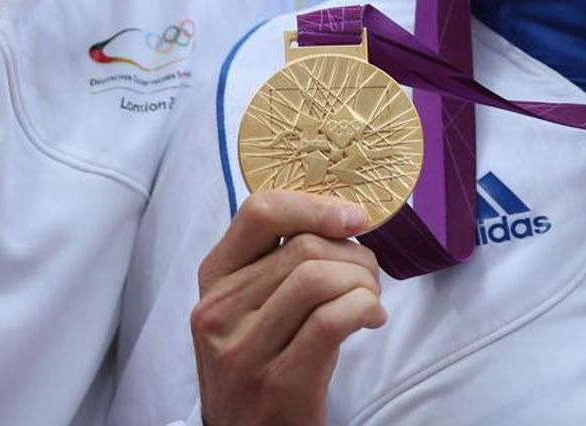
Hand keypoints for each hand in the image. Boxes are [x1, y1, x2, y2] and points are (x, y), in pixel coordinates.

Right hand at [192, 191, 385, 425]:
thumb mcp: (253, 306)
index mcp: (214, 279)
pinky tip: (371, 319)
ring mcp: (243, 348)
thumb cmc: (264, 362)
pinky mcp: (278, 380)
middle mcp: (218, 310)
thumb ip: (280, 262)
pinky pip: (333, 319)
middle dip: (355, 256)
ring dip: (363, 283)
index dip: (316, 205)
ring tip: (369, 300)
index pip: (260, 211)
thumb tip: (343, 216)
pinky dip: (365, 310)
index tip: (354, 218)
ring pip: (319, 278)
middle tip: (369, 278)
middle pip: (304, 248)